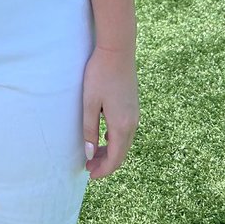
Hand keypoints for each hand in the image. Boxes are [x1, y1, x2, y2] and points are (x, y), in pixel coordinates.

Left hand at [82, 45, 138, 179]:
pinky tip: (105, 137)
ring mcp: (135, 113)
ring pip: (125, 142)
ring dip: (111, 152)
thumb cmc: (100, 74)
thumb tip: (90, 154)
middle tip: (89, 166)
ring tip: (94, 154)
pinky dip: (116, 140)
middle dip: (106, 163)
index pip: (115, 158)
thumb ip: (89, 130)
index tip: (90, 174)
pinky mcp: (133, 104)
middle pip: (122, 153)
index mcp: (122, 125)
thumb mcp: (90, 103)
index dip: (103, 170)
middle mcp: (133, 122)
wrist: (117, 49)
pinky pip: (127, 130)